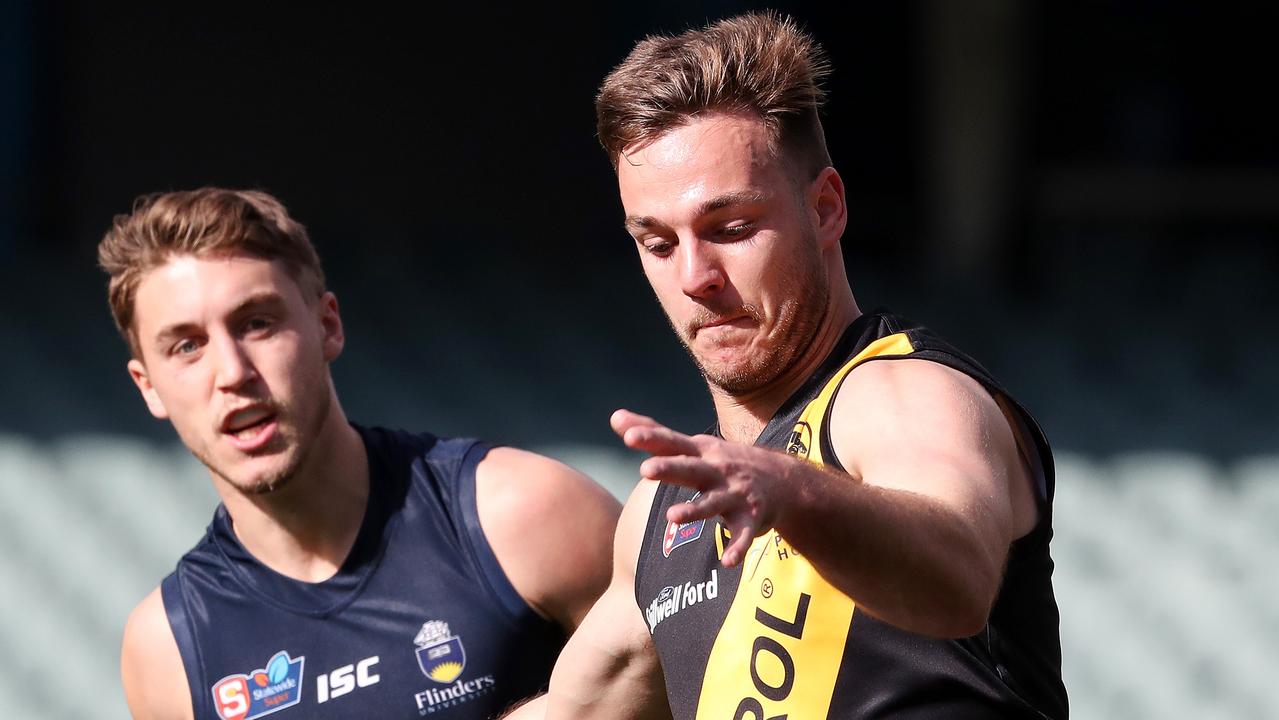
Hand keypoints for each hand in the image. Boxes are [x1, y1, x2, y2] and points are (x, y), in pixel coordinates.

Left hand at [611, 409, 793, 566]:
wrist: (785, 480)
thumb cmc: (725, 462)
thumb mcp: (693, 445)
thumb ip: (654, 433)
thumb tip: (615, 417)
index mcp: (700, 452)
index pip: (672, 443)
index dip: (651, 438)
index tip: (628, 435)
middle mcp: (716, 470)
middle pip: (689, 469)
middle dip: (669, 469)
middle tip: (645, 470)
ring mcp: (734, 494)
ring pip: (712, 503)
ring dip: (694, 510)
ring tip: (672, 517)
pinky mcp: (750, 518)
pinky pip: (742, 535)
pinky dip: (737, 548)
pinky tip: (728, 562)